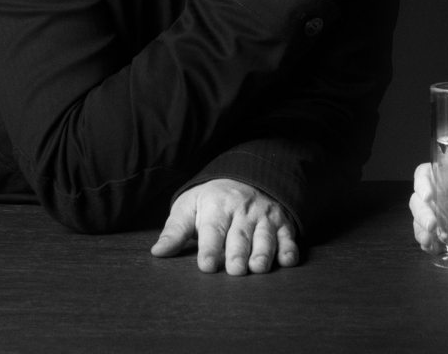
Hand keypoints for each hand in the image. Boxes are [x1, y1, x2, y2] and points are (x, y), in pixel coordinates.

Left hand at [150, 178, 297, 275]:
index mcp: (217, 207)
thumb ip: (175, 231)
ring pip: (265, 236)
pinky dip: (290, 247)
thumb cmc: (211, 200)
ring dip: (263, 252)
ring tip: (258, 268)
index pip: (213, 229)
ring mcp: (264, 216)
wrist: (245, 176)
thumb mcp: (189, 207)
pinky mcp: (282, 222)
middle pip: (240, 235)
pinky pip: (288, 235)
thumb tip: (157, 252)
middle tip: (235, 271)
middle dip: (238, 253)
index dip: (209, 248)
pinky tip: (289, 260)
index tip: (205, 266)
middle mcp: (243, 211)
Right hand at [409, 160, 447, 256]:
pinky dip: (427, 242)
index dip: (422, 184)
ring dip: (422, 229)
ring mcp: (435, 211)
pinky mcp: (439, 229)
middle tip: (434, 225)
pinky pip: (425, 235)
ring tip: (432, 240)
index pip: (423, 174)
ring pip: (418, 218)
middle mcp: (436, 191)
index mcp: (444, 173)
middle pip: (417, 199)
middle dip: (422, 213)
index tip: (430, 196)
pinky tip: (433, 249)